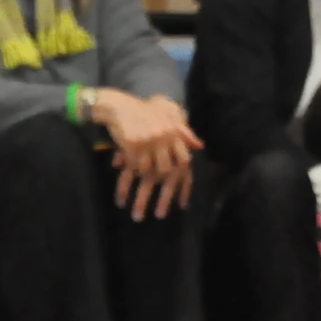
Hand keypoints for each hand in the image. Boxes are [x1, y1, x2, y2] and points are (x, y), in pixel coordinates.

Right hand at [97, 91, 199, 220]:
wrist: (120, 106)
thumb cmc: (145, 112)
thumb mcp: (167, 118)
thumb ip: (183, 132)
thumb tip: (200, 145)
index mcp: (174, 131)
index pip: (184, 161)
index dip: (184, 184)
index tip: (181, 205)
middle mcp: (164, 137)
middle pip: (166, 172)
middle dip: (162, 192)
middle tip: (160, 213)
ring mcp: (148, 141)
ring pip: (149, 172)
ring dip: (143, 185)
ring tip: (138, 208)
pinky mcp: (133, 145)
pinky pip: (134, 166)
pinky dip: (131, 173)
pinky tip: (125, 182)